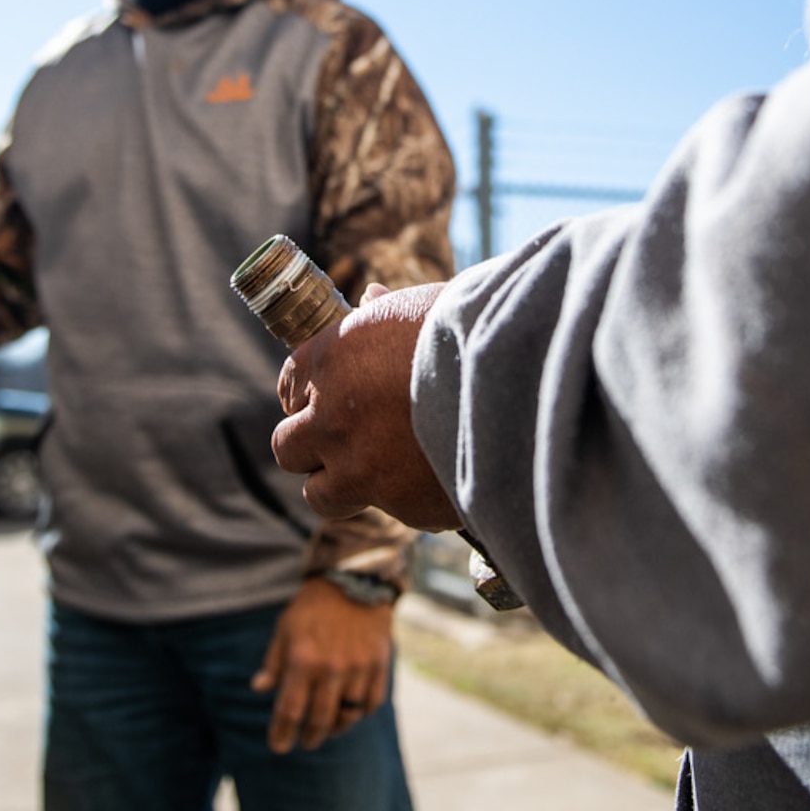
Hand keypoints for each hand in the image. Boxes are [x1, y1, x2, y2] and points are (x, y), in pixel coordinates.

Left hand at [252, 576, 394, 753]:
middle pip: (320, 721)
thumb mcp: (285, 629)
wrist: (355, 580)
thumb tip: (259, 688)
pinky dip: (361, 713)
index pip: (289, 711)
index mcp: (303, 660)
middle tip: (304, 741)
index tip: (278, 746)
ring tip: (328, 728)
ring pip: (348, 716)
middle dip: (309, 737)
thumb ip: (273, 662)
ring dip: (336, 728)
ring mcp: (358, 668)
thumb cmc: (313, 606)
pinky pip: (371, 703)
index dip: (282, 734)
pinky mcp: (379, 665)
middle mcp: (331, 668)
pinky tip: (351, 711)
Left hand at [271, 282, 460, 531]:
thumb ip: (386, 312)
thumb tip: (372, 300)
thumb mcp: (420, 304)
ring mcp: (362, 468)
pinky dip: (411, 497)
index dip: (310, 395)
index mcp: (331, 358)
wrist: (521, 375)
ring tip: (384, 470)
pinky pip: (392, 510)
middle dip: (314, 447)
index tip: (330, 398)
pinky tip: (442, 474)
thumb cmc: (473, 324)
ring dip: (344, 484)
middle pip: (288, 449)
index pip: (290, 386)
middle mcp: (333, 417)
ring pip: (322, 494)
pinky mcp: (403, 507)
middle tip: (349, 439)